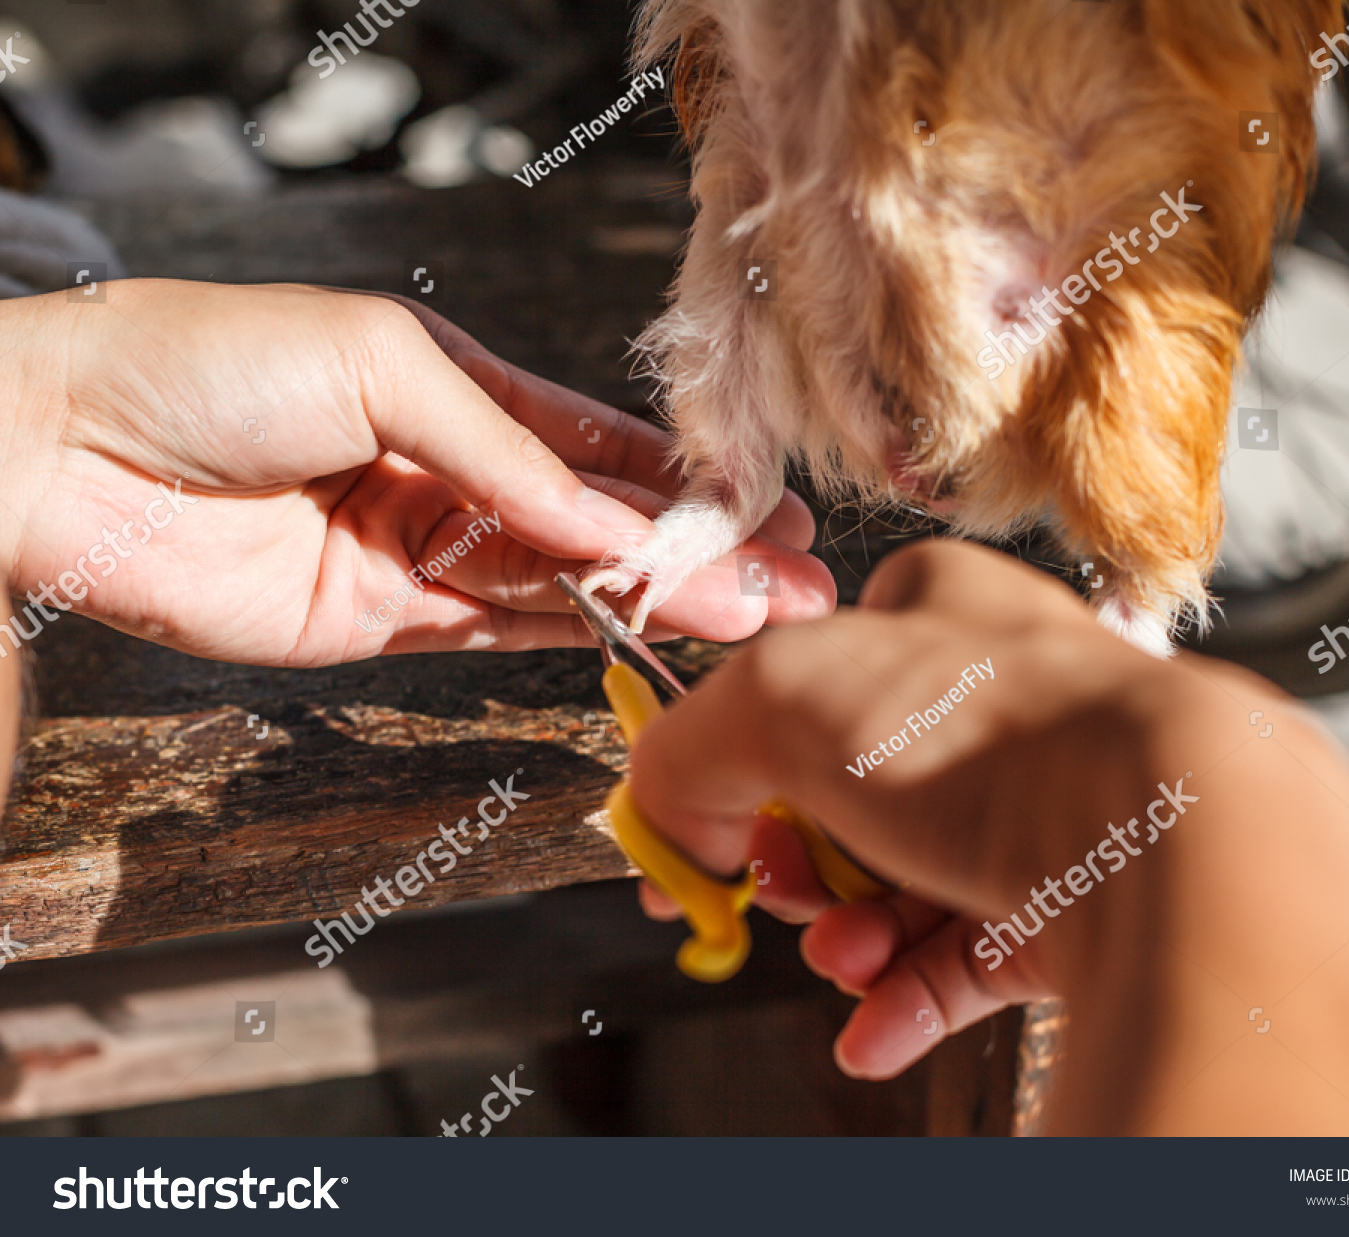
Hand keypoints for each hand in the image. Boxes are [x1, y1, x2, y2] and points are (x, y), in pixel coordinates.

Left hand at [0, 280, 833, 664]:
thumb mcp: (384, 366)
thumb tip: (612, 527)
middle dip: (700, 553)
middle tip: (792, 587)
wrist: (63, 450)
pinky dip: (579, 632)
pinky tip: (654, 634)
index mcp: (460, 387)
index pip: (598, 443)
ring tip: (752, 618)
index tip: (768, 510)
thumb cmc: (206, 362)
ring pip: (569, 583)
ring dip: (662, 601)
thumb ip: (507, 454)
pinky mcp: (388, 619)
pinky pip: (503, 628)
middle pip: (601, 523)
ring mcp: (425, 549)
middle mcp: (454, 472)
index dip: (686, 480)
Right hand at [628, 541, 1348, 1135]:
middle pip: (861, 789)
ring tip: (843, 960)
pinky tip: (875, 1029)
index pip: (820, 666)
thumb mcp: (781, 697)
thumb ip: (690, 741)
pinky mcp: (1094, 893)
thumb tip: (666, 804)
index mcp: (943, 612)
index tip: (708, 821)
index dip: (748, 749)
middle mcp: (1006, 698)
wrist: (1171, 834)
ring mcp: (1055, 798)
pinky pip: (981, 950)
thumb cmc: (993, 729)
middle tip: (782, 890)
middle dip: (803, 859)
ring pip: (917, 877)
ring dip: (854, 933)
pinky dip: (913, 994)